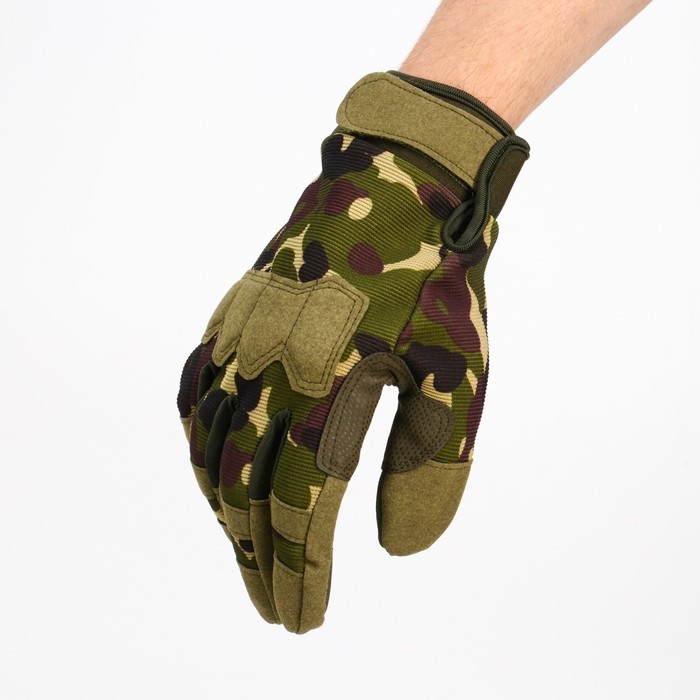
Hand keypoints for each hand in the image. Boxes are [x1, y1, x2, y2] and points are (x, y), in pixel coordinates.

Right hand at [177, 72, 528, 632]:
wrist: (399, 186)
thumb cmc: (437, 282)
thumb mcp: (456, 376)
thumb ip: (427, 468)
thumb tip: (394, 549)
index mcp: (331, 392)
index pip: (303, 511)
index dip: (302, 573)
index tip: (304, 617)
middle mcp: (271, 372)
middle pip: (246, 494)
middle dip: (260, 562)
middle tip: (274, 608)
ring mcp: (243, 342)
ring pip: (209, 451)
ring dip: (223, 514)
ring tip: (244, 554)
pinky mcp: (233, 318)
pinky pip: (196, 393)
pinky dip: (196, 445)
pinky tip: (207, 467)